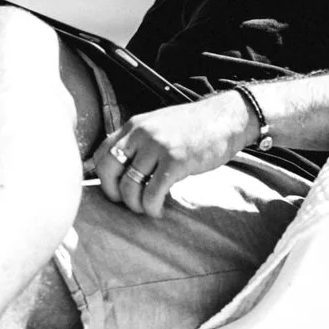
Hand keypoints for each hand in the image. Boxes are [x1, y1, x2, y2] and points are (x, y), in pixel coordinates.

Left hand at [87, 92, 259, 217]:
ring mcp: (157, 147)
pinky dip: (152, 208)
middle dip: (114, 193)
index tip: (116, 189)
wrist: (227, 118)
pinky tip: (159, 210)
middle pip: (108, 170)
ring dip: (135, 204)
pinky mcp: (175, 161)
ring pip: (129, 185)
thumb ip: (140, 142)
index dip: (103, 177)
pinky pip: (152, 193)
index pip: (100, 153)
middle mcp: (141, 133)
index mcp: (134, 125)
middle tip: (127, 203)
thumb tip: (123, 171)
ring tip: (148, 208)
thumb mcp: (159, 126)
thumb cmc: (196, 127)